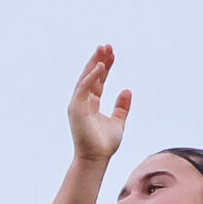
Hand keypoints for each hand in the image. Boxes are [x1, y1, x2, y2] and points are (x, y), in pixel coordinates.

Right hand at [69, 44, 131, 165]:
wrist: (96, 158)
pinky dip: (91, 77)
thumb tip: (127, 90)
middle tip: (106, 46)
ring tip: (103, 50)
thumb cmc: (105, 144)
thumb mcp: (118, 121)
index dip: (105, 67)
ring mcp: (78, 105)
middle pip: (90, 76)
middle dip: (98, 60)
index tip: (112, 53)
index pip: (98, 81)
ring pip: (86, 79)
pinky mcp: (76, 109)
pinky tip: (100, 66)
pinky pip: (83, 88)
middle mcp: (82, 102)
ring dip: (94, 64)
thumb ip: (122, 106)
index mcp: (91, 104)